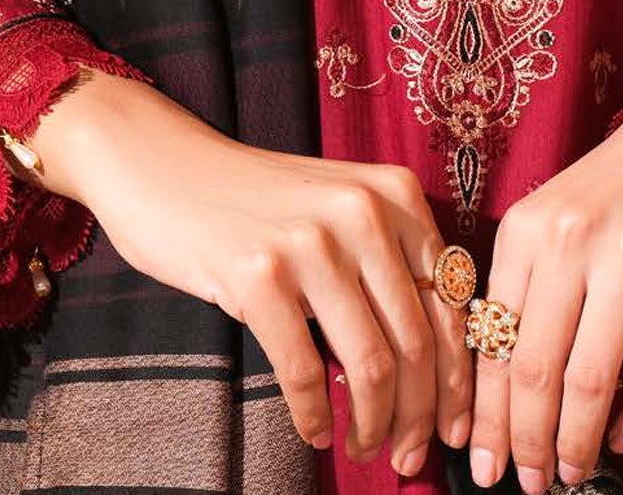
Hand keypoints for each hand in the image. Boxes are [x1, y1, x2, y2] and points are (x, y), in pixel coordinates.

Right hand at [31, 70, 474, 475]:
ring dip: (373, 426)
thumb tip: (435, 372)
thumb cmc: (259, 203)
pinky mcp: (259, 275)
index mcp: (396, 193)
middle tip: (406, 458)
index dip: (457, 380)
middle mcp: (363, 211)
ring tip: (364, 449)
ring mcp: (310, 242)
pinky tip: (315, 430)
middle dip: (418, 416)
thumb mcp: (340, 211)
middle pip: (416, 342)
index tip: (452, 430)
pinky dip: (315, 415)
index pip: (450, 303)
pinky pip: (304, 371)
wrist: (166, 164)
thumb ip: (388, 266)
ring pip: (370, 365)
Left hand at [465, 92, 622, 490]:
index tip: (480, 461)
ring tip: (571, 473)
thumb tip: (505, 381)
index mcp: (527, 226)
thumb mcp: (557, 212)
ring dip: (575, 442)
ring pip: (587, 381)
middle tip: (524, 483)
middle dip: (524, 441)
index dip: (485, 413)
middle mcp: (571, 241)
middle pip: (532, 370)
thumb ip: (531, 282)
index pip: (491, 339)